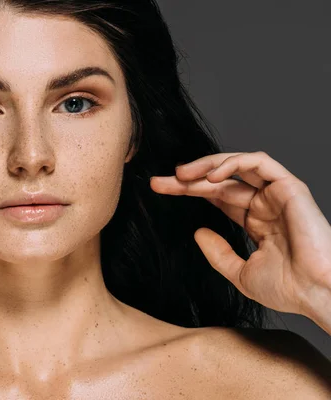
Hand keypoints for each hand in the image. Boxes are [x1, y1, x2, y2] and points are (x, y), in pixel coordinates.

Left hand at [149, 151, 330, 317]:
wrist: (316, 294)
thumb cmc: (289, 289)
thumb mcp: (240, 273)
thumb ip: (218, 253)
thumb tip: (197, 233)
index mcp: (256, 221)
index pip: (217, 197)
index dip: (189, 191)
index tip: (160, 189)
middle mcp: (265, 204)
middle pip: (220, 181)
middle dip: (188, 179)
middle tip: (159, 182)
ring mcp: (277, 194)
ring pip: (237, 165)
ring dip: (207, 165)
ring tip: (180, 175)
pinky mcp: (290, 187)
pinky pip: (260, 163)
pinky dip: (235, 163)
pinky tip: (211, 176)